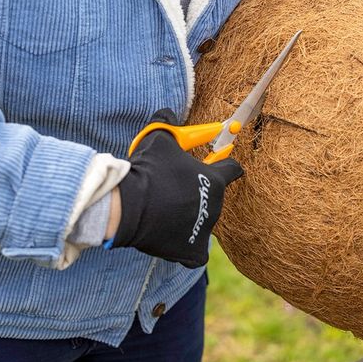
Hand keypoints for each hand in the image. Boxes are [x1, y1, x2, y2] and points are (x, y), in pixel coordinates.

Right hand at [113, 109, 243, 267]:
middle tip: (176, 187)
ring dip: (189, 215)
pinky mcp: (193, 251)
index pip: (233, 169)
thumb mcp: (158, 139)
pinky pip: (195, 251)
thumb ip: (166, 122)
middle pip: (213, 197)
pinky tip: (172, 237)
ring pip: (202, 222)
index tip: (218, 161)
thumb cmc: (148, 171)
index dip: (225, 163)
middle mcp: (216, 206)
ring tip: (166, 209)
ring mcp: (205, 230)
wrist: (129, 207)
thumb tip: (167, 110)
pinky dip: (186, 246)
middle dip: (199, 191)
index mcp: (215, 180)